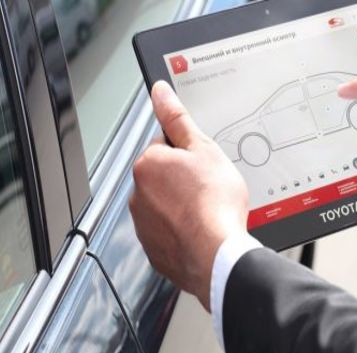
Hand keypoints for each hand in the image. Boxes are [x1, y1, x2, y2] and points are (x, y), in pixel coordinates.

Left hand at [129, 81, 248, 310]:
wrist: (218, 255)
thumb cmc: (213, 204)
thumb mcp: (203, 149)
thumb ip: (178, 118)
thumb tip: (160, 93)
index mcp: (147, 164)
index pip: (166, 145)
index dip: (190, 152)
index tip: (204, 164)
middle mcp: (138, 194)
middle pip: (165, 176)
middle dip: (184, 179)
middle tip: (210, 187)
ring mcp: (144, 224)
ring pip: (166, 205)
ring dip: (183, 205)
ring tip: (207, 211)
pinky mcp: (154, 249)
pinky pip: (169, 232)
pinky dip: (182, 231)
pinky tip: (201, 230)